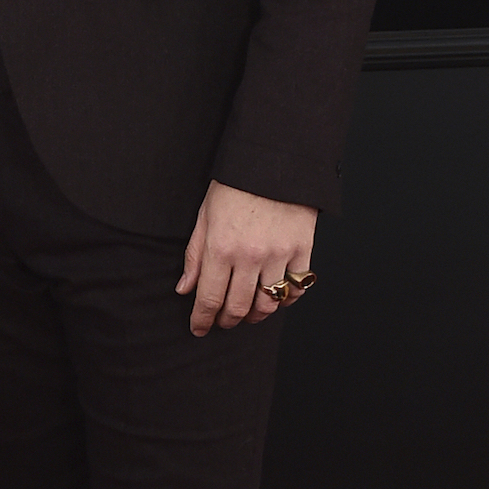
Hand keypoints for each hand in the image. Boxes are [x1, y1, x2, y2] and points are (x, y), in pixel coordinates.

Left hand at [177, 180, 315, 336]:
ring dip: (256, 314)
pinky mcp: (303, 249)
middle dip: (227, 320)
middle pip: (238, 307)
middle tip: (222, 321)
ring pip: (268, 303)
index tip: (199, 328)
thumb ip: (195, 255)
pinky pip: (297, 287)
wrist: (275, 160)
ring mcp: (279, 255)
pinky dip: (286, 299)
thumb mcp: (205, 217)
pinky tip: (276, 296)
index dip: (202, 319)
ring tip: (247, 312)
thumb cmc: (236, 185)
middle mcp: (250, 256)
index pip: (209, 298)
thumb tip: (185, 288)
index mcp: (221, 248)